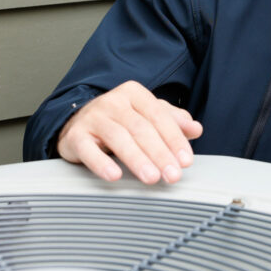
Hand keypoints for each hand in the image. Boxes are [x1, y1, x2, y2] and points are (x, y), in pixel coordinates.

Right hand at [56, 80, 203, 184]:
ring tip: (151, 177)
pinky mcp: (75, 135)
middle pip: (141, 128)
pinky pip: (88, 149)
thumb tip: (195, 129)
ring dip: (137, 159)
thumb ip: (172, 121)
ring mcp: (93, 117)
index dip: (174, 139)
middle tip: (172, 174)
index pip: (159, 116)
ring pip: (118, 138)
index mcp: (134, 93)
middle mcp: (113, 101)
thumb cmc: (119, 120)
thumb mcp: (147, 115)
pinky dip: (101, 163)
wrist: (77, 123)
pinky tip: (115, 175)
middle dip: (160, 154)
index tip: (185, 160)